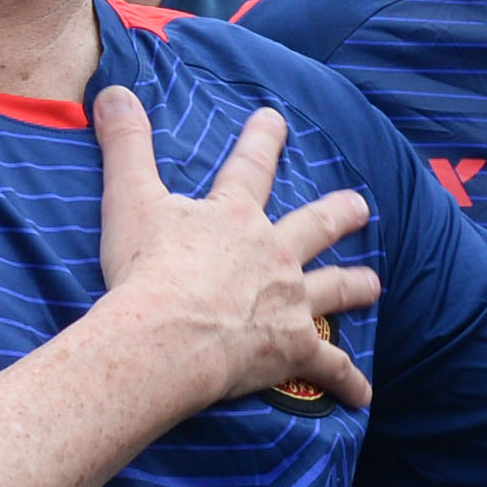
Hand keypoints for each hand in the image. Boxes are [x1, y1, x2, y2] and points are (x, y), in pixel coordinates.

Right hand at [89, 89, 376, 414]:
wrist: (166, 337)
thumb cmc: (146, 270)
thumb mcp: (129, 198)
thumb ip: (125, 144)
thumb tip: (112, 91)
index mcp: (235, 218)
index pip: (251, 167)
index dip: (263, 139)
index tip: (275, 119)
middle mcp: (273, 254)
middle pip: (315, 226)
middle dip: (338, 213)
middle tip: (360, 206)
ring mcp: (289, 302)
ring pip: (334, 289)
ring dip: (355, 286)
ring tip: (373, 285)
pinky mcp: (293, 349)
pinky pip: (329, 366)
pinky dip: (347, 381)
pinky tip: (363, 396)